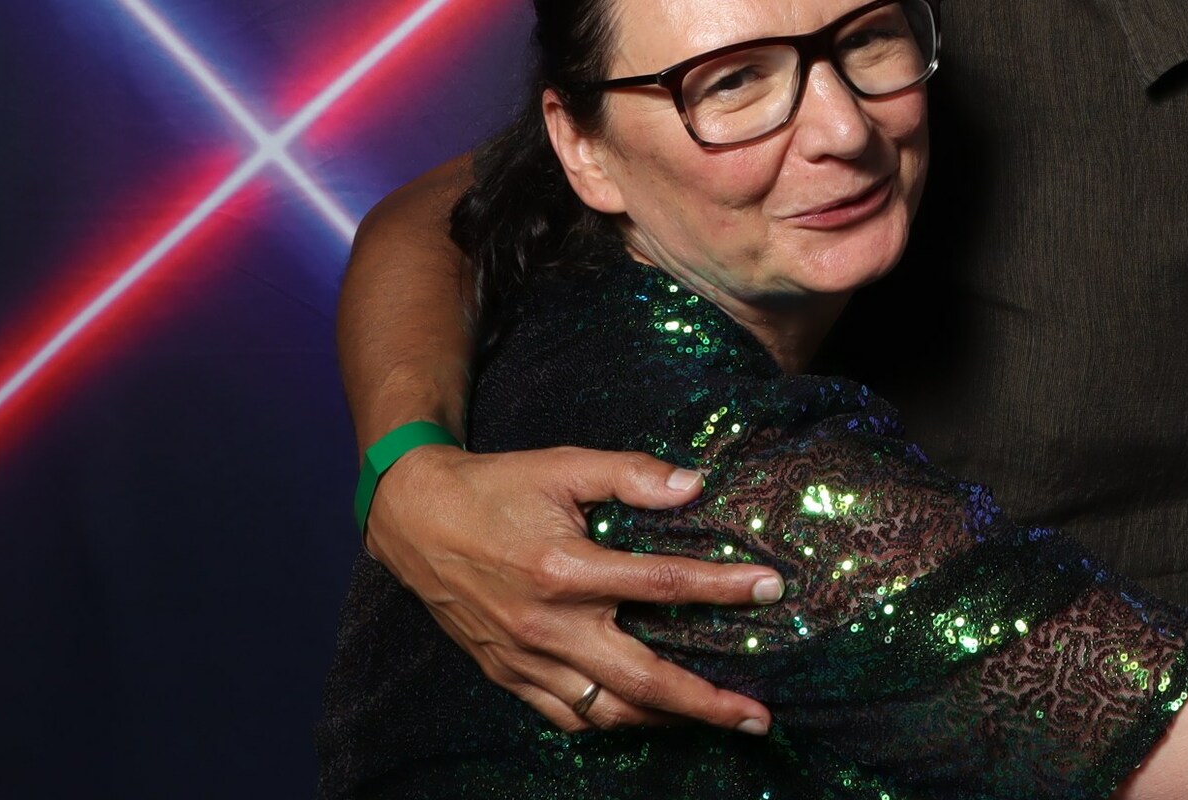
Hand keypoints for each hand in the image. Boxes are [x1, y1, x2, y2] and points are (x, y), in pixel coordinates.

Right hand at [365, 444, 781, 734]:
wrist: (415, 519)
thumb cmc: (496, 488)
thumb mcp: (563, 465)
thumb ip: (630, 474)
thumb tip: (695, 484)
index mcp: (567, 570)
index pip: (666, 585)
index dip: (724, 588)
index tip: (772, 589)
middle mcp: (549, 626)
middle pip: (645, 679)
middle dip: (708, 703)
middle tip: (760, 716)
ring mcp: (527, 659)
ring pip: (608, 710)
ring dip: (667, 722)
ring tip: (715, 722)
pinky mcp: (508, 675)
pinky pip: (566, 716)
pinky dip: (610, 722)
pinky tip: (646, 717)